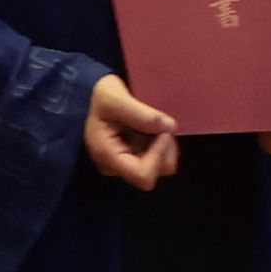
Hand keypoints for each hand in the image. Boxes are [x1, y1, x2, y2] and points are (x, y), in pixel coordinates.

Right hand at [81, 72, 181, 188]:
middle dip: (164, 148)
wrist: (101, 97)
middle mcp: (116, 167)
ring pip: (162, 167)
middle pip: (156, 172)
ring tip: (155, 125)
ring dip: (166, 146)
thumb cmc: (102, 97)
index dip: (158, 155)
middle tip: (160, 124)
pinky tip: (153, 130)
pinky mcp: (136, 160)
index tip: (161, 130)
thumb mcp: (113, 97)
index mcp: (107, 156)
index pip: (143, 175)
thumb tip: (169, 127)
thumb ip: (139, 113)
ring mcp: (127, 165)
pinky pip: (161, 160)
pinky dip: (163, 145)